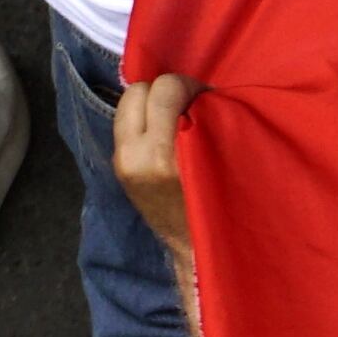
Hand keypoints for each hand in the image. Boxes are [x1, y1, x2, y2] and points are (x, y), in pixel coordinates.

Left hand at [115, 72, 208, 264]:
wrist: (193, 248)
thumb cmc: (219, 205)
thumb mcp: (220, 161)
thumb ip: (206, 123)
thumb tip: (200, 93)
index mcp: (162, 155)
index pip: (165, 89)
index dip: (189, 87)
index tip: (205, 100)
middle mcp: (133, 155)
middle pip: (136, 91)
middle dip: (163, 91)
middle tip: (188, 106)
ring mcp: (121, 161)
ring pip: (126, 104)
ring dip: (150, 105)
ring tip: (173, 119)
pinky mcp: (117, 166)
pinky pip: (126, 124)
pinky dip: (143, 120)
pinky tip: (162, 133)